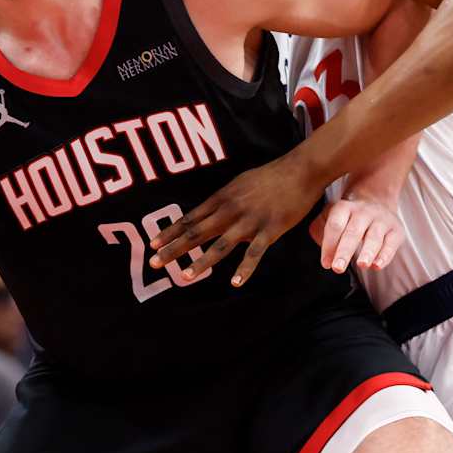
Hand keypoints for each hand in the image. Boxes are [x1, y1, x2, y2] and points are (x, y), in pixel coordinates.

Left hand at [149, 152, 325, 286]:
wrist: (300, 170)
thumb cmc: (270, 176)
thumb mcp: (239, 184)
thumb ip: (224, 201)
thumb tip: (209, 213)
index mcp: (222, 199)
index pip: (190, 218)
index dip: (170, 232)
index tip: (153, 244)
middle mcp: (230, 210)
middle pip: (197, 232)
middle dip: (174, 248)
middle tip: (155, 263)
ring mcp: (250, 221)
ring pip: (220, 245)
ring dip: (201, 262)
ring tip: (185, 276)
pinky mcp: (270, 230)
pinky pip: (255, 253)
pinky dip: (244, 269)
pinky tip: (234, 282)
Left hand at [310, 195, 401, 274]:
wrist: (377, 200)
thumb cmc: (348, 217)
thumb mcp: (331, 216)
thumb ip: (320, 232)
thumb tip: (323, 256)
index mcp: (344, 208)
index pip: (335, 225)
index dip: (329, 245)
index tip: (326, 264)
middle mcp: (363, 212)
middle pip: (353, 232)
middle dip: (345, 251)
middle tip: (338, 268)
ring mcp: (381, 220)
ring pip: (374, 236)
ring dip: (368, 251)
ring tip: (362, 265)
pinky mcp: (396, 230)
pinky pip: (391, 243)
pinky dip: (385, 255)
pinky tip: (377, 266)